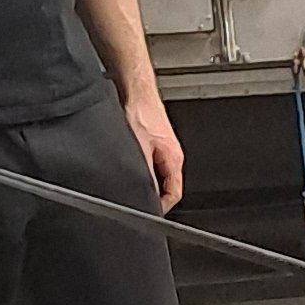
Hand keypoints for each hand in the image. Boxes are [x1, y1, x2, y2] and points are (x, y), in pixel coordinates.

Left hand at [123, 82, 184, 211]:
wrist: (136, 90)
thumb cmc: (140, 111)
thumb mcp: (138, 149)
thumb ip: (144, 173)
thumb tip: (142, 193)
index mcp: (174, 159)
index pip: (173, 194)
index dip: (160, 208)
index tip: (147, 213)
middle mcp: (172, 155)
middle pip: (166, 187)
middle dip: (152, 196)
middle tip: (135, 201)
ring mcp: (164, 149)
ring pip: (158, 176)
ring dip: (146, 182)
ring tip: (130, 183)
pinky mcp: (154, 143)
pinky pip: (152, 165)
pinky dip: (142, 170)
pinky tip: (129, 167)